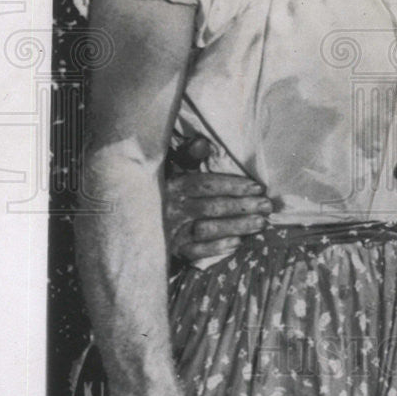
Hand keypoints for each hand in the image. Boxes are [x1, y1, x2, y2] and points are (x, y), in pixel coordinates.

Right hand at [164, 136, 269, 262]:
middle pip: (212, 207)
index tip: (258, 187)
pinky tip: (237, 243)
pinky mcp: (171, 250)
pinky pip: (196, 252)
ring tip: (260, 223)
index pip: (206, 184)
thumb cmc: (157, 191)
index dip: (233, 185)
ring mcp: (170, 231)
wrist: (129, 223)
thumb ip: (187, 156)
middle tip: (267, 206)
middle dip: (243, 206)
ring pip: (207, 229)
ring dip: (236, 226)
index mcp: (172, 185)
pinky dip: (217, 248)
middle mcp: (171, 208)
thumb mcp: (167, 169)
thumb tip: (203, 144)